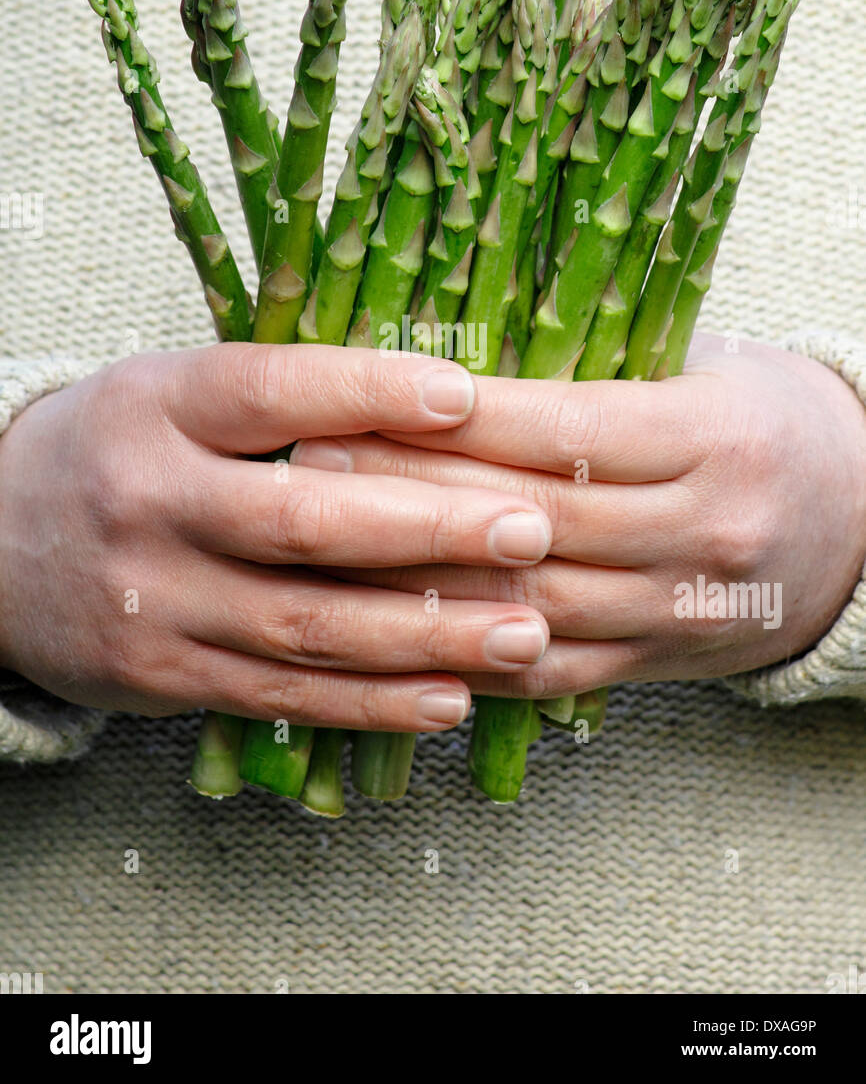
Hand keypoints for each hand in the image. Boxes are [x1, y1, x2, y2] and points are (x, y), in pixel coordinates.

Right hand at [0, 345, 552, 728]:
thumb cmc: (120, 448)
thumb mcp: (175, 392)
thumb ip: (285, 398)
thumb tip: (441, 403)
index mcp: (161, 408)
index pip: (272, 390)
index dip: (370, 393)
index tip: (466, 398)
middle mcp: (152, 502)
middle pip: (304, 522)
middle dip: (430, 529)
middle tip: (532, 529)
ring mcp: (154, 599)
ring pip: (306, 625)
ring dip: (426, 634)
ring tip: (525, 632)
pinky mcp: (163, 675)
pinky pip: (282, 694)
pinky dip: (372, 702)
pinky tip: (449, 698)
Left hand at [291, 336, 865, 695]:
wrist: (857, 520)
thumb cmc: (758, 417)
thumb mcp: (702, 364)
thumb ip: (596, 366)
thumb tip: (449, 357)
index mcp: (714, 439)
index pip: (565, 430)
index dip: (458, 420)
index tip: (365, 398)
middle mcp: (702, 532)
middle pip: (533, 518)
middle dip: (411, 493)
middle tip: (311, 464)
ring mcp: (678, 610)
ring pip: (529, 603)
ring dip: (417, 579)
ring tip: (325, 545)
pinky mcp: (656, 665)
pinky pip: (548, 672)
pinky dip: (465, 653)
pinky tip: (388, 629)